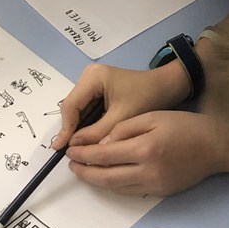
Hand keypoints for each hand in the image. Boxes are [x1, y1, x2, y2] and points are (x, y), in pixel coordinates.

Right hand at [53, 62, 192, 149]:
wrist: (166, 86)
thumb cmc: (147, 98)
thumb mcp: (122, 118)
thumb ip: (97, 133)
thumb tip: (74, 147)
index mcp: (93, 77)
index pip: (71, 106)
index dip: (66, 129)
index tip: (62, 149)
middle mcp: (88, 76)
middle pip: (72, 107)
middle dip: (73, 129)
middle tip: (71, 151)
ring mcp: (92, 81)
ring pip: (79, 109)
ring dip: (80, 127)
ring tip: (80, 147)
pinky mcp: (98, 88)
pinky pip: (87, 108)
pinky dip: (89, 122)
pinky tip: (90, 137)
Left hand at [67, 111, 228, 195]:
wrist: (217, 145)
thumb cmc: (185, 125)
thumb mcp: (153, 116)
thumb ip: (125, 129)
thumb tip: (102, 143)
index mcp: (145, 149)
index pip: (105, 155)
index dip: (84, 155)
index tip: (71, 151)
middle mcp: (148, 171)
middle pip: (106, 177)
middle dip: (85, 173)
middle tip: (71, 165)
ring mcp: (155, 185)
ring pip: (116, 188)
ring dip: (97, 181)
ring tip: (83, 172)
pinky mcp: (161, 192)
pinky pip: (130, 191)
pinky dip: (114, 185)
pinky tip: (106, 177)